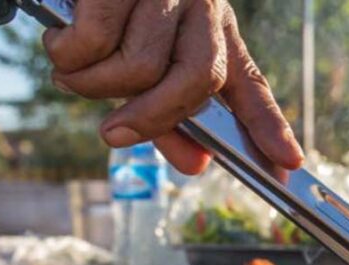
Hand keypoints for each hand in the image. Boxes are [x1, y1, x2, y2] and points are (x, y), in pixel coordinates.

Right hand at [43, 0, 303, 173]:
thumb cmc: (104, 15)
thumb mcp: (141, 65)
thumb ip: (168, 117)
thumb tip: (195, 165)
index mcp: (213, 31)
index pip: (249, 83)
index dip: (270, 126)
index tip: (288, 162)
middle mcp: (201, 7)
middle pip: (196, 81)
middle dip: (151, 118)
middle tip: (112, 134)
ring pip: (139, 67)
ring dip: (92, 83)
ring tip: (71, 69)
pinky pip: (94, 41)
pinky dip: (69, 55)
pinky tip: (60, 41)